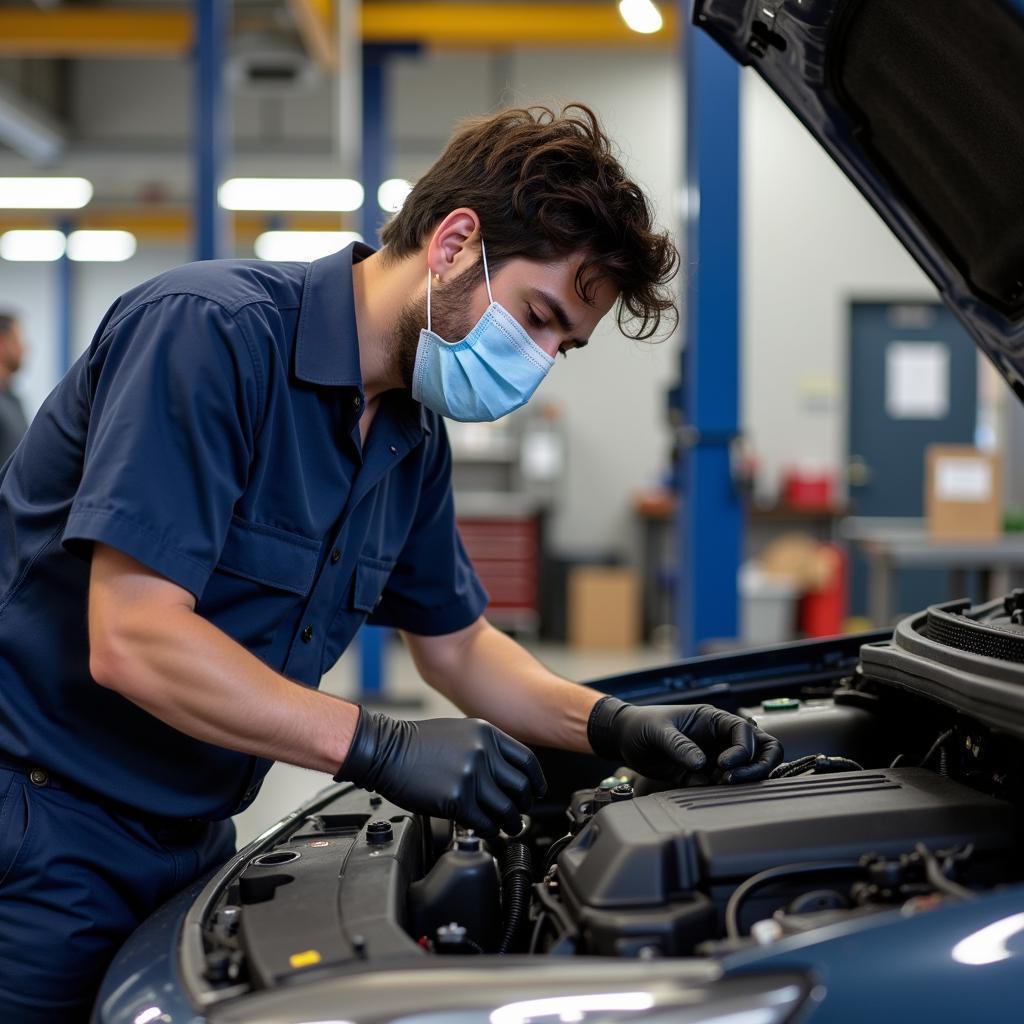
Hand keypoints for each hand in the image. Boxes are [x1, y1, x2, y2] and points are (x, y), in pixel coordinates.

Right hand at [335, 709, 546, 836]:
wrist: (385, 750)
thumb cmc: (416, 743)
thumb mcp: (460, 731)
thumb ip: (485, 747)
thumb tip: (504, 773)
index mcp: (487, 734)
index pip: (527, 761)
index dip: (535, 781)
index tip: (536, 792)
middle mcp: (483, 753)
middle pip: (522, 787)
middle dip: (524, 805)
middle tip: (519, 813)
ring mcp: (471, 776)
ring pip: (507, 810)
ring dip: (509, 823)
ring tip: (506, 827)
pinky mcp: (457, 799)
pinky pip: (484, 823)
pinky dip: (488, 830)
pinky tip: (483, 829)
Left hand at [587, 697, 782, 783]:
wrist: (625, 739)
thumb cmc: (642, 724)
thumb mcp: (658, 731)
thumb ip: (679, 746)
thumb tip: (702, 764)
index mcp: (713, 719)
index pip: (745, 732)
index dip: (742, 750)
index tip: (723, 764)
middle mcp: (720, 738)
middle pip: (762, 750)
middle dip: (757, 766)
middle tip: (734, 779)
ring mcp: (716, 757)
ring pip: (749, 769)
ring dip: (744, 779)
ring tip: (721, 784)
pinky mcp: (705, 775)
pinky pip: (725, 785)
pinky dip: (723, 791)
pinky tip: (704, 788)